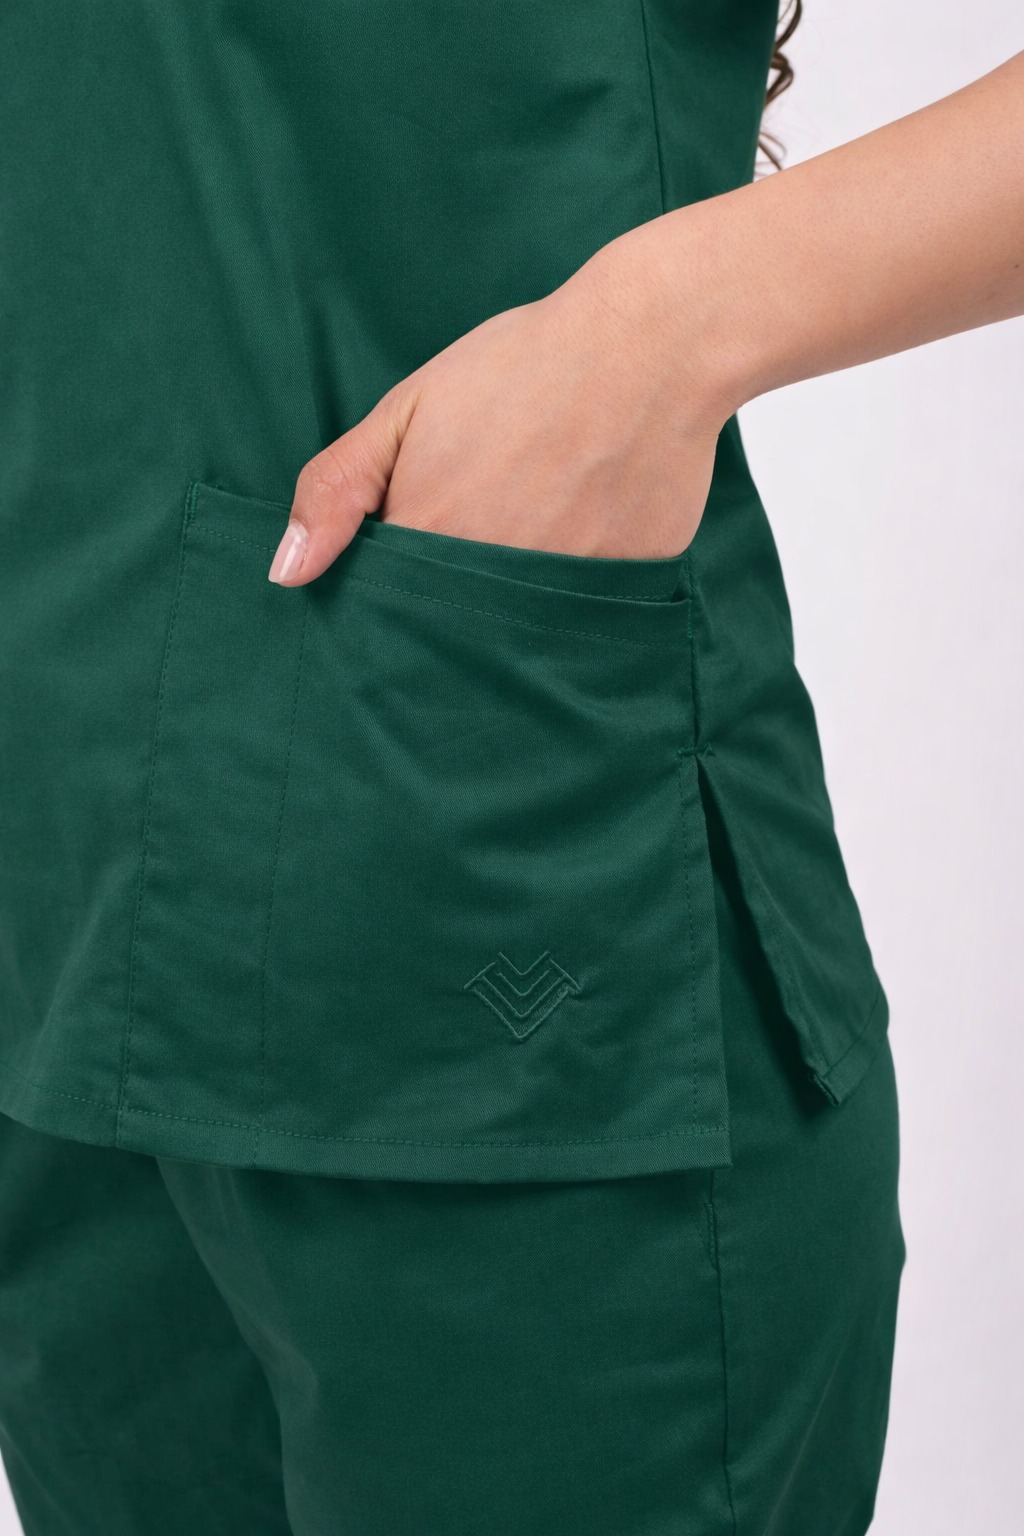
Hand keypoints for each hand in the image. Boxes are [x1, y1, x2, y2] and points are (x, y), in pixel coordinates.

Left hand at [268, 226, 733, 585]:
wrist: (651, 342)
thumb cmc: (521, 366)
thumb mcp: (408, 409)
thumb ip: (340, 490)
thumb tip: (286, 572)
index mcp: (434, 539)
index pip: (388, 613)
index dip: (389, 598)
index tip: (402, 570)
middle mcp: (497, 581)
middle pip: (452, 630)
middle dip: (448, 603)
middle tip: (482, 528)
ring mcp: (567, 590)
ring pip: (519, 628)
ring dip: (512, 601)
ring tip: (534, 524)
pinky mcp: (628, 586)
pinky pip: (587, 610)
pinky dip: (576, 583)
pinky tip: (587, 526)